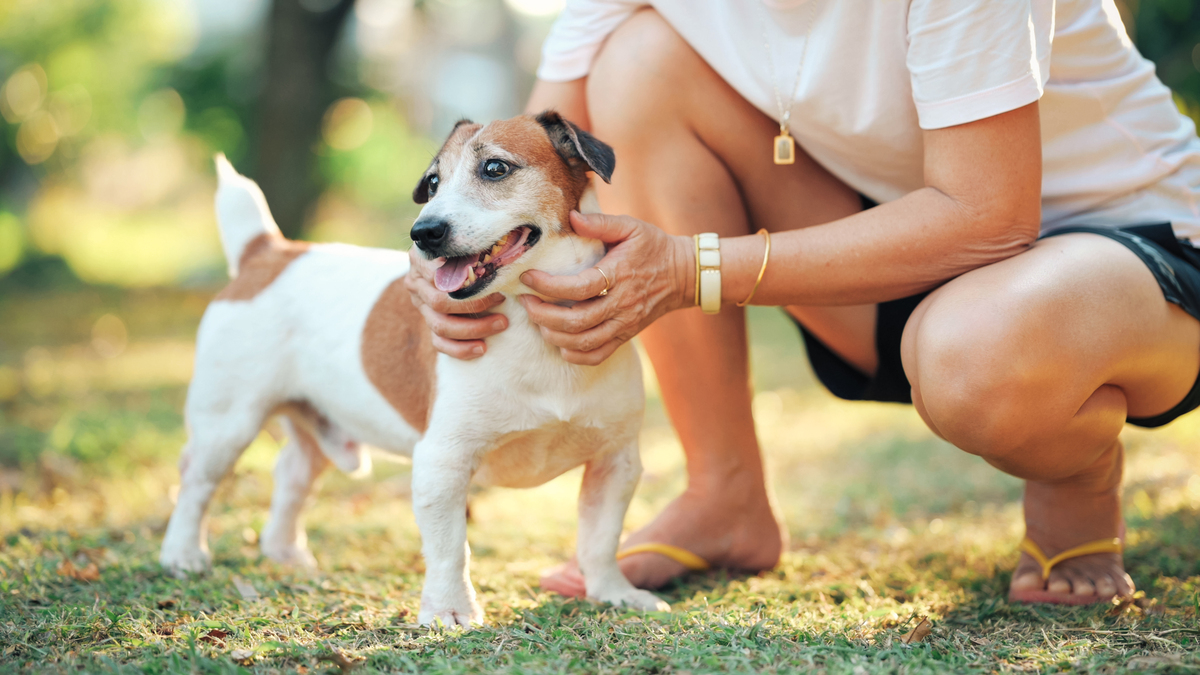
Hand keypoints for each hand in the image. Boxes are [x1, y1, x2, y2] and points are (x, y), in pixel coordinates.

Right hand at [405, 248, 507, 359]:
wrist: (446, 259)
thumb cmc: (463, 246)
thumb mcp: (463, 240)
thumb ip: (472, 244)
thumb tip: (501, 252)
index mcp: (421, 260)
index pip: (441, 277)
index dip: (470, 284)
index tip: (497, 285)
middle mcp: (416, 283)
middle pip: (440, 304)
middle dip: (476, 307)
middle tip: (504, 304)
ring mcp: (420, 306)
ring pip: (441, 326)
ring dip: (473, 329)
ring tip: (501, 324)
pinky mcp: (427, 324)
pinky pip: (439, 343)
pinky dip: (460, 349)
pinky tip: (482, 349)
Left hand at [520, 211, 692, 364]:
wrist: (684, 274)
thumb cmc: (653, 247)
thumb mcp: (631, 226)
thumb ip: (600, 222)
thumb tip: (571, 217)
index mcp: (620, 274)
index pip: (579, 288)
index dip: (548, 286)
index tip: (528, 278)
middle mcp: (622, 304)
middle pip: (577, 321)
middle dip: (543, 315)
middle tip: (526, 303)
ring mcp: (625, 323)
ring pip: (584, 342)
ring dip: (554, 335)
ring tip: (538, 321)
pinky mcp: (627, 335)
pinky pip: (598, 355)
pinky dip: (575, 355)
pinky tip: (560, 344)